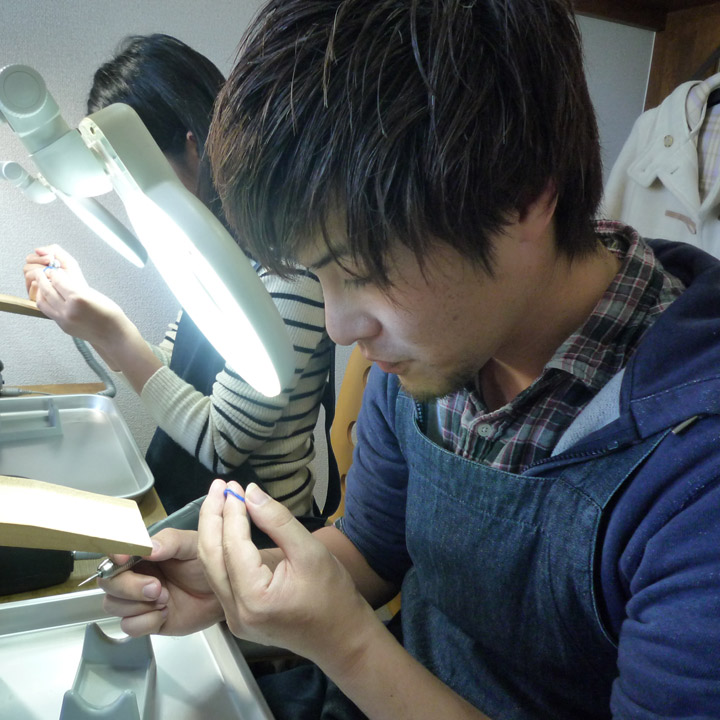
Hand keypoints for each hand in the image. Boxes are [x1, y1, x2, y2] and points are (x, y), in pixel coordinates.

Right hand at [24, 244, 84, 300]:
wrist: (79, 295)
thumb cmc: (74, 280)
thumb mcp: (68, 262)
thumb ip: (54, 250)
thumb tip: (37, 249)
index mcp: (44, 266)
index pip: (32, 257)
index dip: (40, 256)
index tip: (50, 259)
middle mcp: (38, 274)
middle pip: (28, 263)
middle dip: (39, 263)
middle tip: (51, 267)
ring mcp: (36, 284)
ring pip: (27, 272)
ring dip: (40, 271)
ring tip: (52, 275)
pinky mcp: (35, 294)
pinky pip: (31, 284)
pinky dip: (40, 282)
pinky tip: (49, 283)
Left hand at [30, 255, 126, 348]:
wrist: (113, 334)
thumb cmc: (108, 313)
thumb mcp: (93, 294)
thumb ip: (75, 286)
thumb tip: (60, 278)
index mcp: (78, 298)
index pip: (58, 280)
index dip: (54, 273)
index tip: (54, 269)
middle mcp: (68, 309)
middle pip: (47, 289)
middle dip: (42, 279)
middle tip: (41, 273)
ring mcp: (64, 320)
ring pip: (42, 301)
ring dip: (40, 291)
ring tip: (42, 285)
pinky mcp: (63, 326)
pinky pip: (48, 311)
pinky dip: (46, 302)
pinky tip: (49, 297)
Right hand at [99, 528, 223, 636]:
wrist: (223, 594)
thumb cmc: (208, 565)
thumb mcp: (193, 545)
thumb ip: (170, 541)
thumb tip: (148, 548)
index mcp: (144, 553)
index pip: (116, 552)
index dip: (114, 556)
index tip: (123, 559)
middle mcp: (137, 575)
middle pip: (108, 582)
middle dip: (129, 587)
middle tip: (157, 587)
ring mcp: (139, 600)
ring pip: (113, 605)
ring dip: (138, 605)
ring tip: (165, 599)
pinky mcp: (146, 621)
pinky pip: (129, 626)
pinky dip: (146, 622)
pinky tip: (165, 613)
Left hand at [198, 480, 378, 668]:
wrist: (342, 638)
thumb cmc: (333, 596)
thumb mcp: (310, 551)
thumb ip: (278, 521)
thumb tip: (251, 493)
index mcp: (255, 599)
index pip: (232, 546)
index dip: (232, 512)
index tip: (236, 486)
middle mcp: (237, 613)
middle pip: (211, 557)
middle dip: (212, 518)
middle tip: (219, 487)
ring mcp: (234, 618)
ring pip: (211, 568)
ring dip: (214, 532)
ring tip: (220, 501)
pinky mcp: (238, 616)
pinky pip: (221, 577)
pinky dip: (221, 549)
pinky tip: (227, 527)